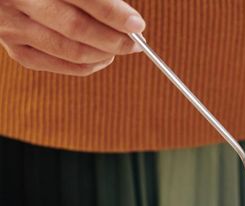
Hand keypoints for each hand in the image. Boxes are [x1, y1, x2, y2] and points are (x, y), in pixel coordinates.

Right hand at [0, 0, 144, 75]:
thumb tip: (129, 21)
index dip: (113, 14)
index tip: (137, 24)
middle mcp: (18, 2)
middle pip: (76, 27)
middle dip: (113, 39)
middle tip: (135, 42)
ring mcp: (13, 28)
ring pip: (69, 50)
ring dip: (103, 54)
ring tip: (121, 49)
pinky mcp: (16, 50)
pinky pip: (58, 65)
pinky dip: (87, 66)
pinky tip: (103, 58)